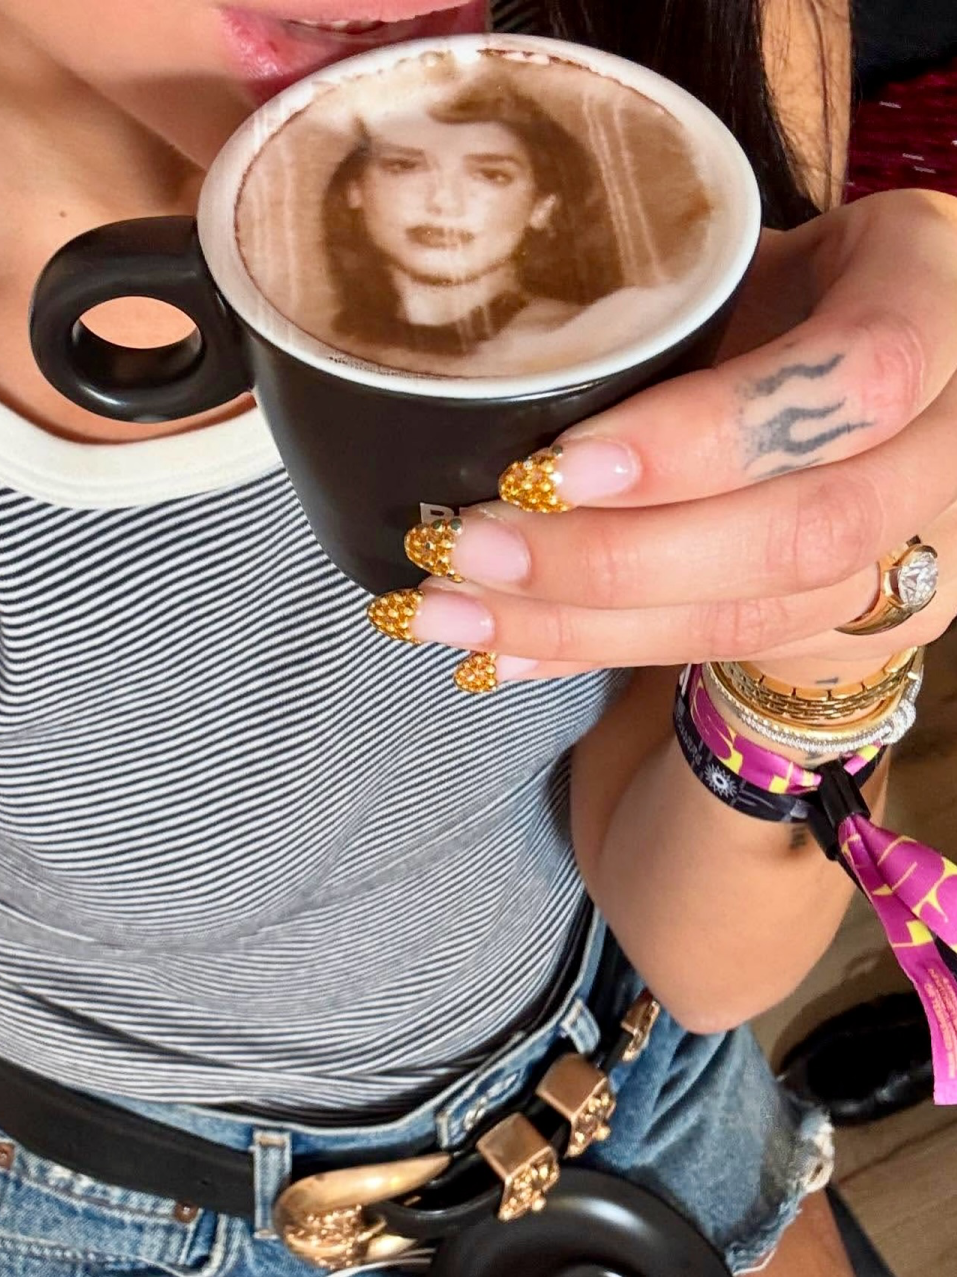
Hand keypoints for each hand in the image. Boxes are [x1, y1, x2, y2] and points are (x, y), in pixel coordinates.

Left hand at [369, 190, 956, 687]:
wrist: (886, 368)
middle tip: (470, 551)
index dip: (704, 438)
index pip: (854, 381)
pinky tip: (504, 651)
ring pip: (762, 613)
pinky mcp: (856, 606)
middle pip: (805, 530)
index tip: (552, 465)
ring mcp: (913, 535)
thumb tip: (489, 386)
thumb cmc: (793, 284)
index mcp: (930, 298)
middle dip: (616, 557)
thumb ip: (668, 305)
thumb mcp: (747, 254)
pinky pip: (729, 650)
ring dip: (588, 626)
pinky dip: (600, 650)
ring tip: (454, 613)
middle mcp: (946, 435)